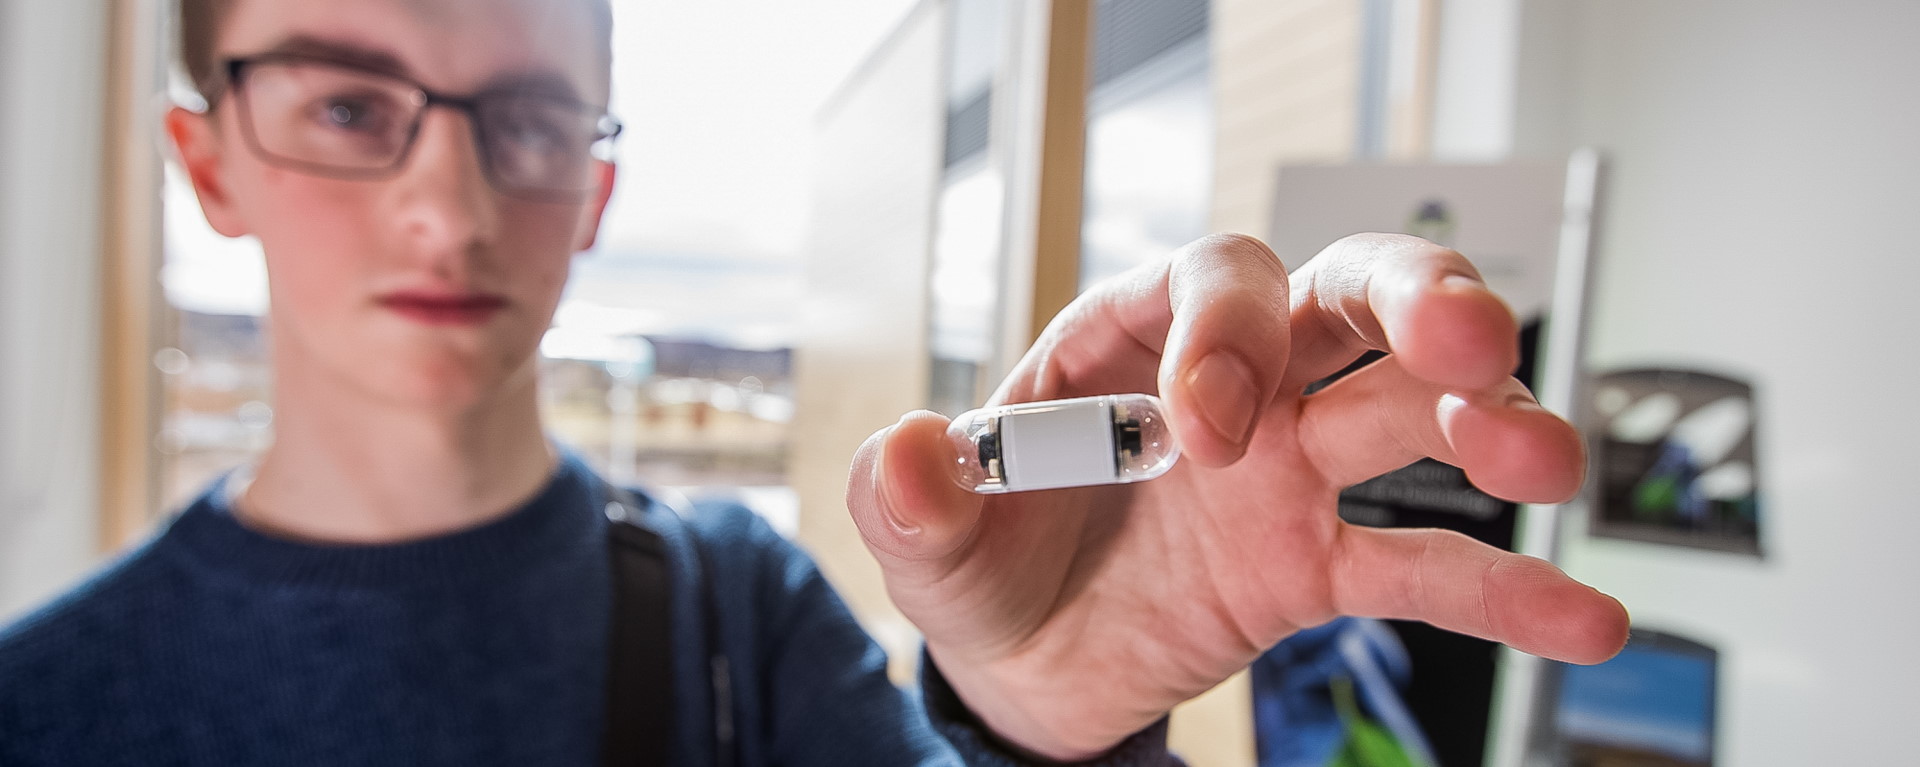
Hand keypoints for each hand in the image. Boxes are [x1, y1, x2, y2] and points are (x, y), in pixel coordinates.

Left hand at [845, 233, 1628, 759]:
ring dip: (1487, 423)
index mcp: (1132, 342)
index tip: (1214, 428)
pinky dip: (1504, 587)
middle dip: (1418, 304)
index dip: (1232, 331)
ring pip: (1410, 413)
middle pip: (1348, 300)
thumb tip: (901, 453)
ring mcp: (1288, 471)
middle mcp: (1231, 386)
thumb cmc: (982, 562)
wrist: (1024, 666)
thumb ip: (910, 496)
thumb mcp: (924, 535)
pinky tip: (1581, 615)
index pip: (1213, 282)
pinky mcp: (1317, 563)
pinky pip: (1423, 564)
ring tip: (1542, 460)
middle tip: (1467, 345)